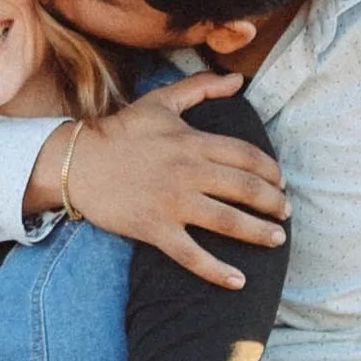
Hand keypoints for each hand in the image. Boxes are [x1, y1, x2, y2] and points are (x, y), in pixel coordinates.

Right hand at [30, 76, 288, 286]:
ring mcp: (173, 203)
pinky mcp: (155, 228)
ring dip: (259, 233)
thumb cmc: (119, 131)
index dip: (272, 171)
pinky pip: (191, 254)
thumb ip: (201, 86)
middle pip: (247, 189)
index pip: (248, 157)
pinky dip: (217, 271)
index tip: (281, 182)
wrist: (76, 162)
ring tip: (276, 240)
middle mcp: (189, 173)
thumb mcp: (161, 101)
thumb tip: (237, 78)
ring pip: (229, 221)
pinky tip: (239, 282)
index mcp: (194, 142)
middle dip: (274, 203)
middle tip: (285, 213)